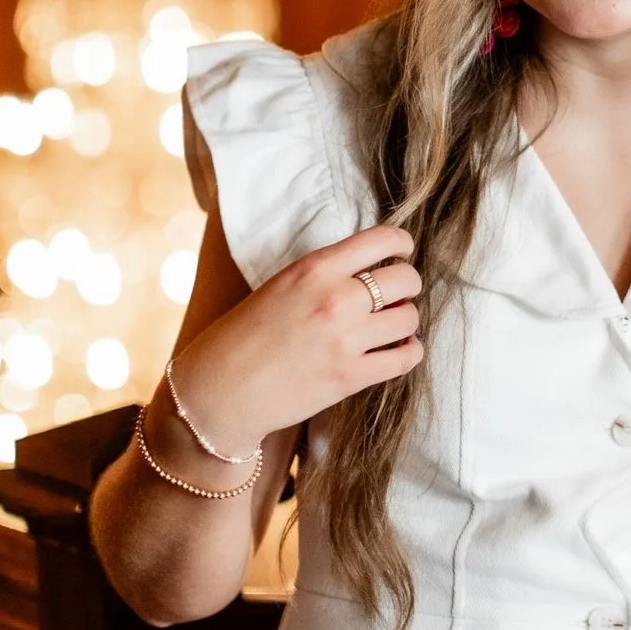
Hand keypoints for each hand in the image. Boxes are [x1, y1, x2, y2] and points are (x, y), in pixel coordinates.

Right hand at [168, 223, 423, 453]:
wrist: (220, 390)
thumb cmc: (245, 335)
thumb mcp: (282, 284)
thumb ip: (327, 273)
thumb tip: (374, 269)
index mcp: (315, 268)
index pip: (383, 239)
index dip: (401, 244)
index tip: (401, 253)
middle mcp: (336, 298)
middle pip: (406, 279)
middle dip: (406, 286)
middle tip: (393, 297)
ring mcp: (346, 339)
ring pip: (410, 318)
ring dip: (405, 321)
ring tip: (389, 327)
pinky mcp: (351, 377)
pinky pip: (407, 358)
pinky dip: (408, 352)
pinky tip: (396, 350)